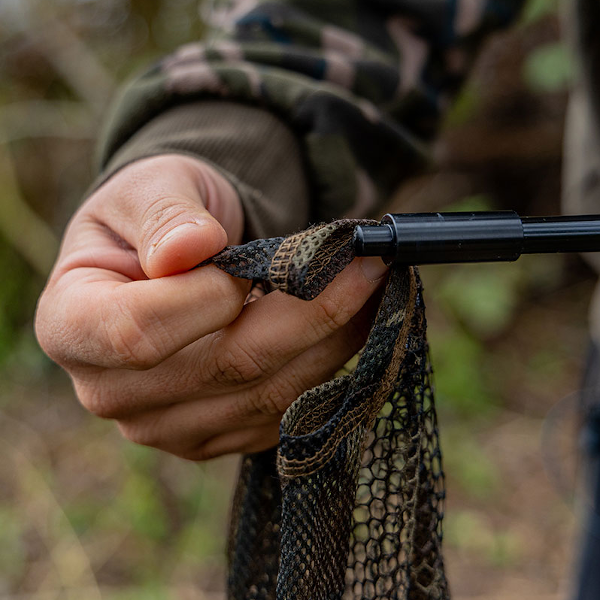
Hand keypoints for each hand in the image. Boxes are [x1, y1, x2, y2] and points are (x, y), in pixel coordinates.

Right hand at [35, 154, 387, 459]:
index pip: (139, 332)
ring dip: (333, 340)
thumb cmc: (153, 218)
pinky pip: (282, 414)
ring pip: (268, 396)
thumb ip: (165, 215)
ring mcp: (166, 425)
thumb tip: (187, 249)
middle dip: (311, 312)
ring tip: (372, 290)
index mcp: (72, 326)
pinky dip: (326, 368)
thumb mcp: (150, 190)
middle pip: (225, 368)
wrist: (168, 260)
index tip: (270, 256)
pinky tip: (350, 328)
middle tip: (368, 266)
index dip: (212, 296)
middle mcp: (110, 392)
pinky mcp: (214, 436)